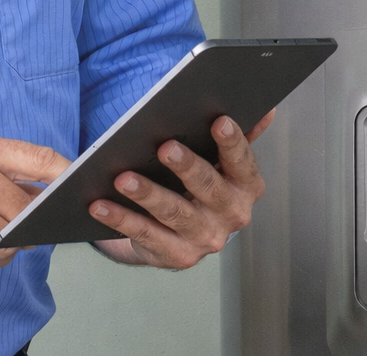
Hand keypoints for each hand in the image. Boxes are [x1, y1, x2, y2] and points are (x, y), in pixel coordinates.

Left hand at [89, 110, 274, 268]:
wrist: (185, 232)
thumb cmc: (203, 184)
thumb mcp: (223, 160)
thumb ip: (241, 135)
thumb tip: (265, 109)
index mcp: (246, 186)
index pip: (243, 162)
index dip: (232, 143)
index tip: (219, 121)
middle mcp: (232, 215)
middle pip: (209, 188)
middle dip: (187, 167)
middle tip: (165, 147)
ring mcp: (205, 238)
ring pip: (175, 213)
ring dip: (148, 195)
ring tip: (123, 178)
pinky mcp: (177, 256)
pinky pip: (146, 235)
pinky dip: (121, 219)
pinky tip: (101, 204)